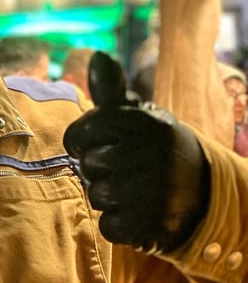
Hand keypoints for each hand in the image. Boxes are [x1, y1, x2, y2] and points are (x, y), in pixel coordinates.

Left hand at [63, 52, 209, 251]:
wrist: (201, 190)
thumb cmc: (154, 147)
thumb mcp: (139, 116)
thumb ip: (112, 91)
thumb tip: (98, 57)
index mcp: (146, 122)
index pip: (80, 134)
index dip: (83, 141)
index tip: (100, 142)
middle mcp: (154, 153)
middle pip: (88, 166)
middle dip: (98, 169)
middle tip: (122, 168)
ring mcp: (155, 191)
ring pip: (97, 196)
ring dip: (107, 196)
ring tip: (131, 188)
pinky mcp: (153, 225)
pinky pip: (108, 226)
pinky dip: (117, 223)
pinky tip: (137, 211)